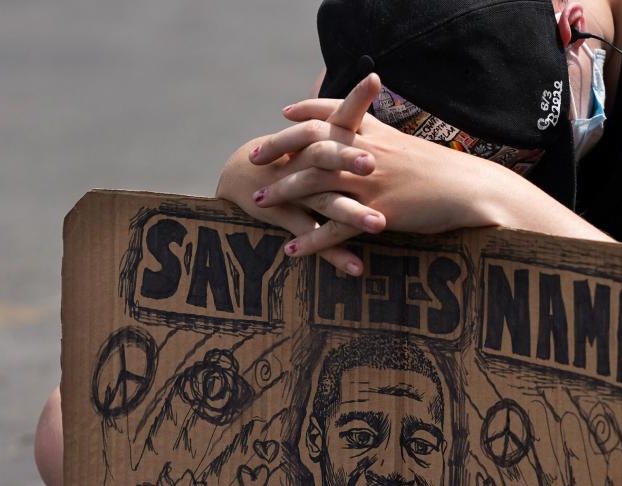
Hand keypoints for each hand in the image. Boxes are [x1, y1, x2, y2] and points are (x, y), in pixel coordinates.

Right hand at [215, 78, 385, 273]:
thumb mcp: (312, 133)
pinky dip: (337, 256)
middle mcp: (305, 162)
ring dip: (353, 215)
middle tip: (371, 163)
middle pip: (328, 157)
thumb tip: (375, 89)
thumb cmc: (288, 154)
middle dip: (349, 159)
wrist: (241, 176)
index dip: (355, 97)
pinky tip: (358, 270)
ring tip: (380, 225)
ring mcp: (296, 192)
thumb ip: (343, 118)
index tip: (376, 79)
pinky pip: (315, 239)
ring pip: (327, 203)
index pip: (338, 114)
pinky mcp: (290, 219)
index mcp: (315, 140)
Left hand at [252, 74, 498, 254]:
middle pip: (312, 144)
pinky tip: (291, 250)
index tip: (284, 115)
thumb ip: (386, 142)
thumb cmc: (445, 172)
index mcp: (375, 135)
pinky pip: (335, 228)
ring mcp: (370, 183)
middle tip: (254, 158)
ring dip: (284, 193)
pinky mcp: (377, 213)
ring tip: (259, 203)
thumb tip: (374, 140)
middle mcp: (366, 154)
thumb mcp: (412, 148)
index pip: (333, 113)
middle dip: (279, 150)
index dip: (307, 111)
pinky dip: (311, 241)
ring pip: (316, 183)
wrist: (470, 189)